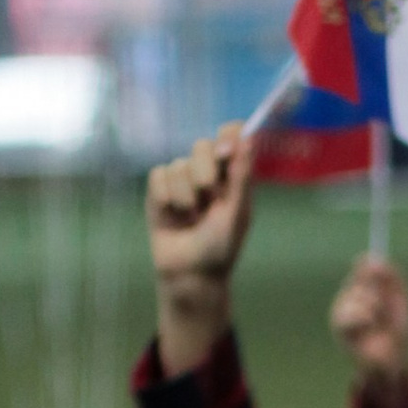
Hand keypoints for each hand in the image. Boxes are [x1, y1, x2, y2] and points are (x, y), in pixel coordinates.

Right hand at [145, 126, 252, 373]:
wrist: (190, 274)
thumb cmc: (220, 247)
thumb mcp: (237, 214)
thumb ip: (242, 178)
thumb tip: (248, 140)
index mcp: (233, 175)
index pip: (232, 137)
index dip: (229, 134)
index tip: (227, 147)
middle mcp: (208, 173)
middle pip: (203, 146)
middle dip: (206, 171)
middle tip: (211, 196)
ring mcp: (182, 179)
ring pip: (179, 164)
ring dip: (187, 195)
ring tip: (192, 218)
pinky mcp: (159, 190)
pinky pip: (159, 176)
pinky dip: (167, 198)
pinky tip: (173, 216)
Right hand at [330, 253, 407, 383]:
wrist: (395, 357)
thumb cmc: (397, 330)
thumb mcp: (400, 300)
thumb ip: (392, 277)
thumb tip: (374, 257)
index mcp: (366, 288)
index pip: (364, 268)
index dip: (371, 268)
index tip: (381, 271)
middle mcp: (351, 296)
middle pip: (359, 278)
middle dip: (378, 291)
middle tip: (384, 308)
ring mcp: (342, 309)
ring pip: (356, 294)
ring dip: (374, 307)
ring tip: (378, 322)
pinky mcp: (338, 324)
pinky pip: (350, 311)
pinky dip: (364, 318)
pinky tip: (368, 327)